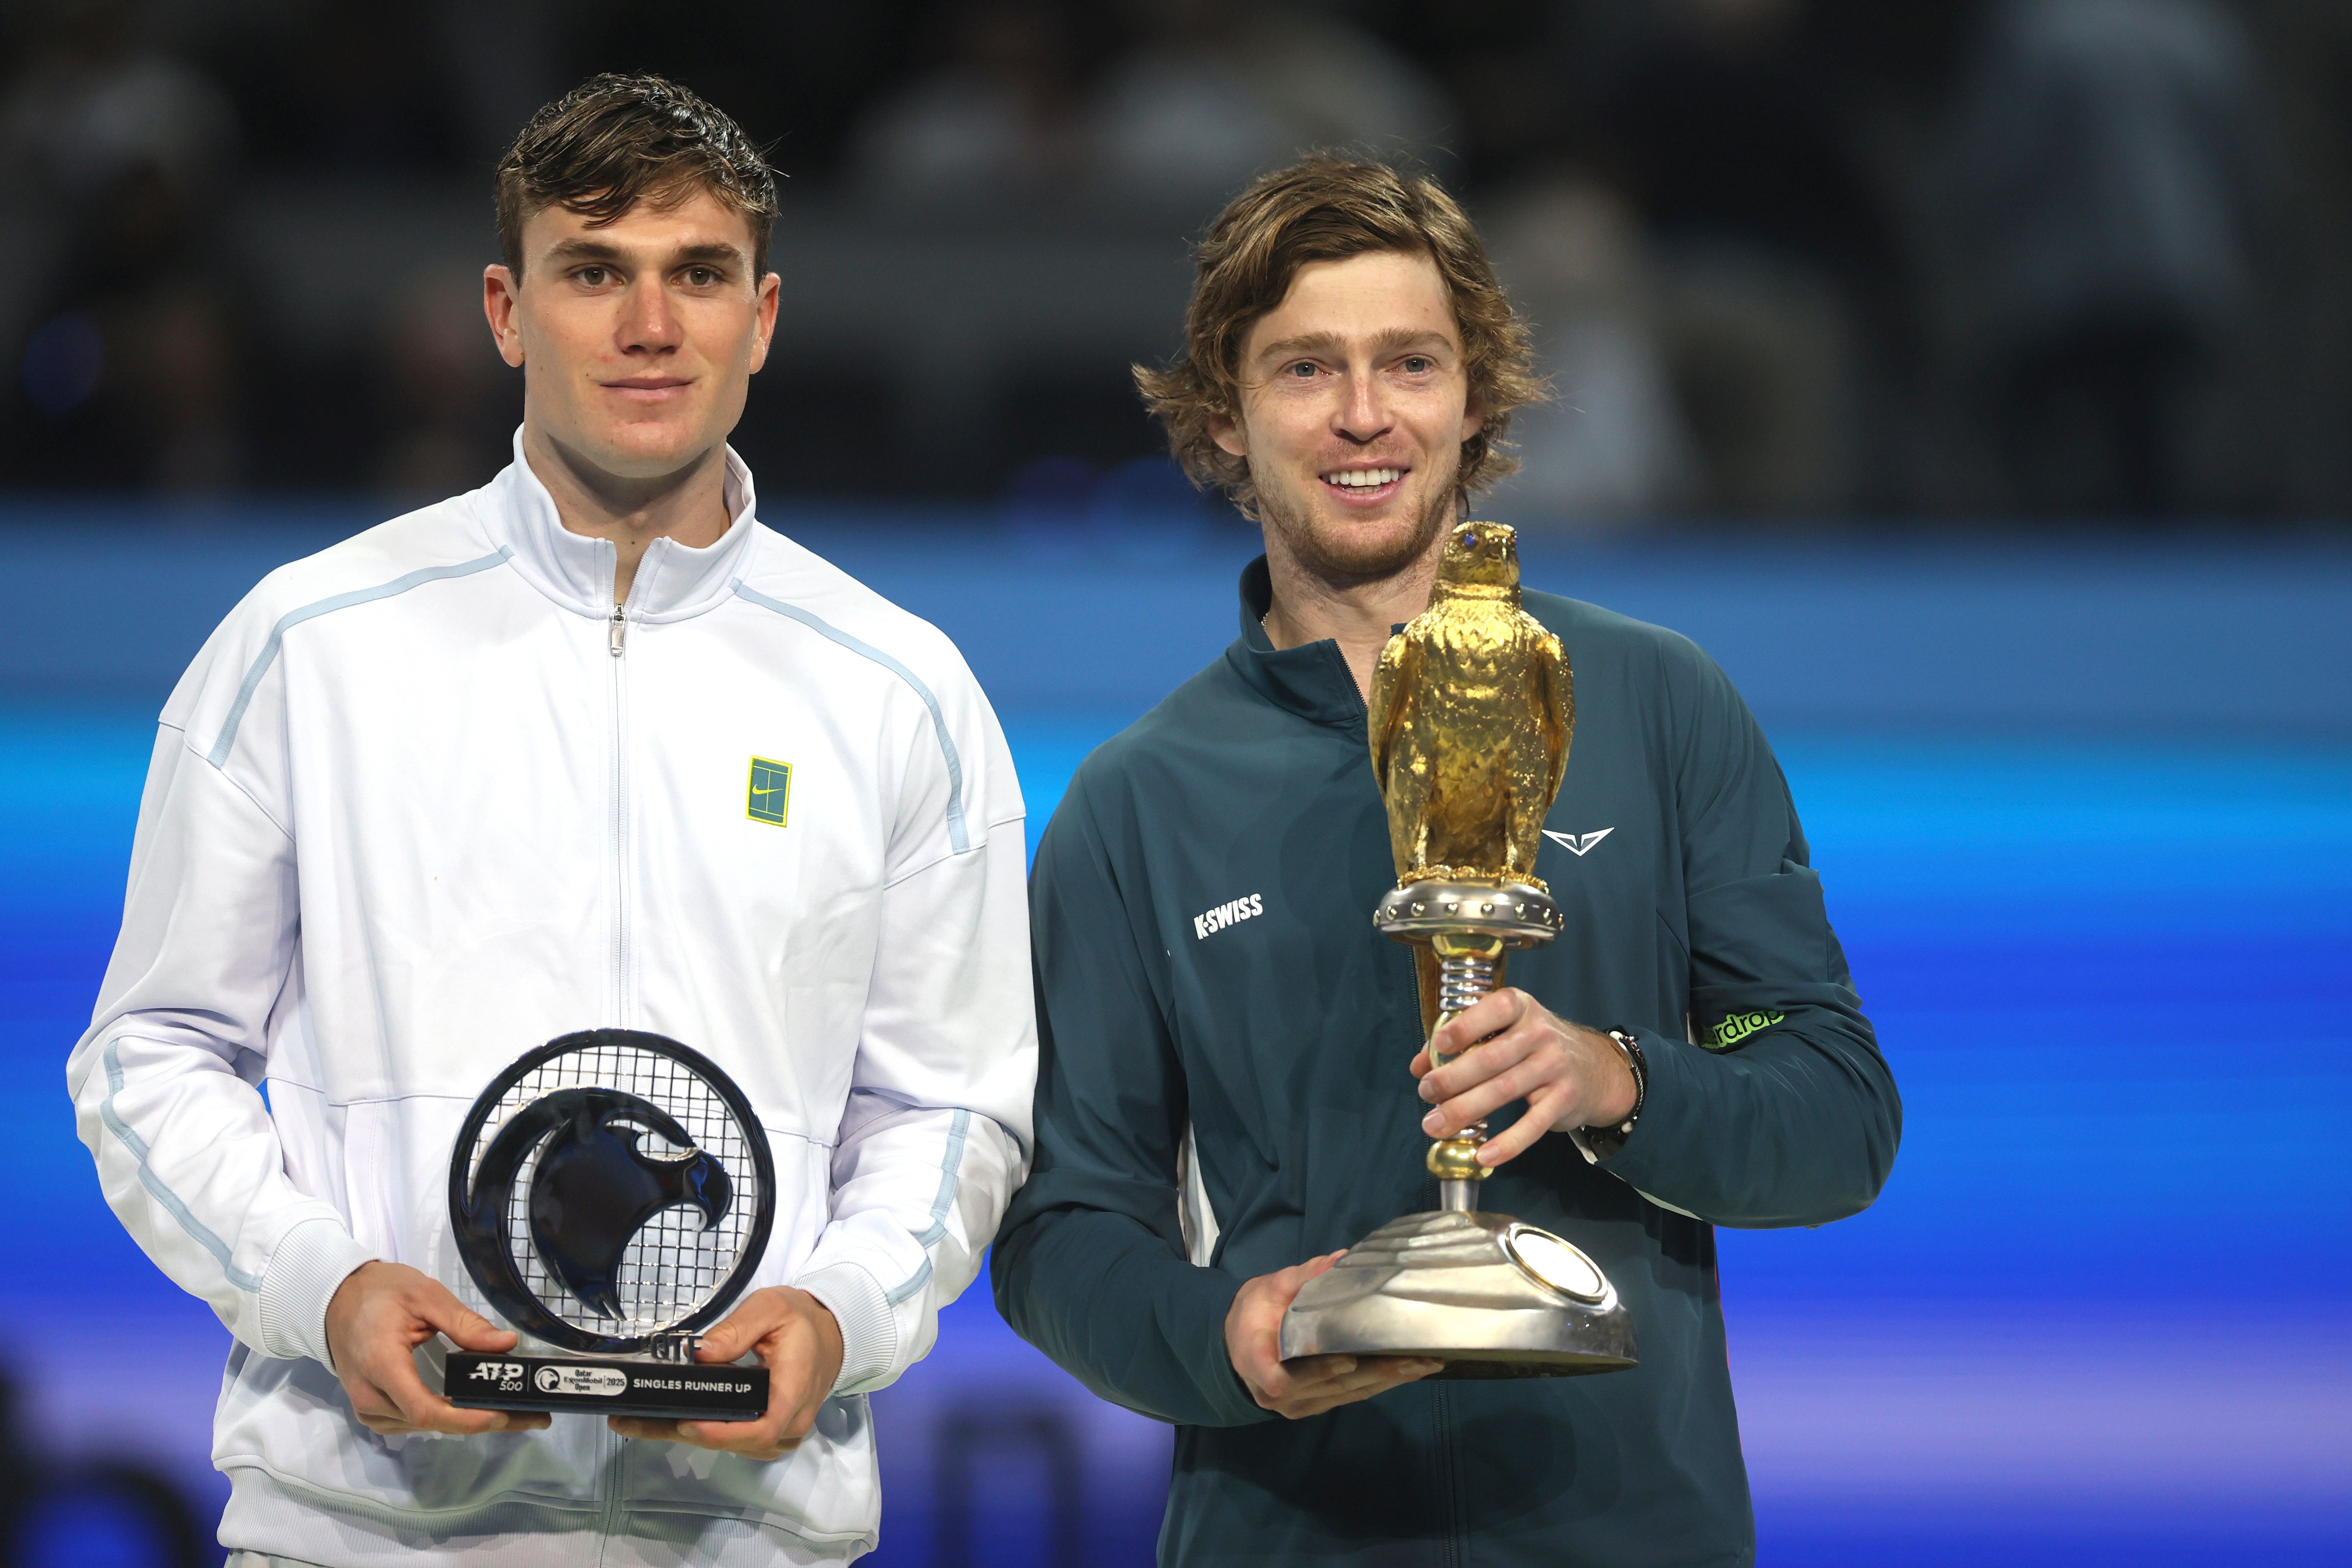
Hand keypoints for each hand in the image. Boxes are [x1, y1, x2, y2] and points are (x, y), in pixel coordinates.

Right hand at [325, 1260, 549, 1436]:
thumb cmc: (379, 1293)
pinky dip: (444, 1418)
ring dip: (467, 1422)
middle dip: (483, 1422)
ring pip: (423, 1427)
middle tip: (532, 1417)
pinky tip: (473, 1409)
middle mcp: (371, 1395)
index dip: (466, 1419)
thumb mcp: (425, 1296)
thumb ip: (465, 1323)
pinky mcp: (371, 1409)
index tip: (505, 1415)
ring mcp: (368, 1407)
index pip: (426, 1410)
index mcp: (382, 1365)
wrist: (336, 1298)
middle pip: (431, 1423)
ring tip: (514, 1412)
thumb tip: (506, 1344)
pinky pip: (411, 1422)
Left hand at [609, 1287, 843, 1460]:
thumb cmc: (801, 1321)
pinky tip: (667, 1421)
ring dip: (686, 1436)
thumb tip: (699, 1352)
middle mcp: (791, 1422)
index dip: (722, 1434)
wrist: (829, 1335)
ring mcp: (781, 1432)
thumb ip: (737, 1328)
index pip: (762, 1428)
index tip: (687, 1423)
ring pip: (733, 1446)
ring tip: (638, 1422)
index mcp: (795, 1390)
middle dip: (685, 1434)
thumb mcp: (772, 1308)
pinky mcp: (769, 1433)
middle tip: (634, 1422)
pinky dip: (702, 1433)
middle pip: (738, 1443)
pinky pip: (736, 1441)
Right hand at [1225, 1253, 1440, 1417]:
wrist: (1237, 1346)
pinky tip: (1407, 1373)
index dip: (1317, 1371)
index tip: (1347, 1360)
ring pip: (1346, 1395)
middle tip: (1415, 1358)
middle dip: (1376, 1372)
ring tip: (1424, 1365)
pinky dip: (1380, 1384)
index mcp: (1256, 1361)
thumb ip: (1302, 1277)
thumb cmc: (1253, 1314)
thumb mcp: (1268, 1288)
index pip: (1282, 1377)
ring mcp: (1299, 1405)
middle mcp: (1279, 1394)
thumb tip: (1340, 1260)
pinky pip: (1350, 1397)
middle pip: (1330, 1386)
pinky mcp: (1315, 1405)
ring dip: (1387, 1380)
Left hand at [1412, 989, 1635, 1167]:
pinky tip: (1482, 1154)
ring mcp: (1555, 1067)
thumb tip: (1420, 1065)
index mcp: (1520, 1007)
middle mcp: (1540, 1033)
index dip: (1465, 1027)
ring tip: (1435, 1124)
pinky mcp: (1564, 1099)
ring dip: (1465, 1110)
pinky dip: (1507, 1143)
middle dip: (1453, 1078)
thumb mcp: (1503, 1030)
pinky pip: (1532, 1125)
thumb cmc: (1532, 1046)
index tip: (1439, 1044)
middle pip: (1491, 1058)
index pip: (1494, 1010)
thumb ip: (1461, 1042)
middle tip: (1426, 1093)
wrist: (1595, 1068)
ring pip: (1504, 1091)